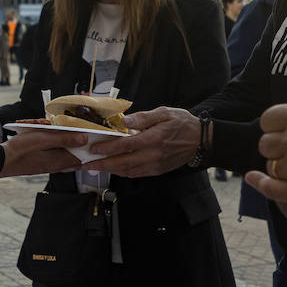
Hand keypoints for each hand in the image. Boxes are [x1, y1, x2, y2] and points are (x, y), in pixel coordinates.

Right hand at [0, 128, 84, 177]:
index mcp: (59, 160)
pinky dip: (62, 152)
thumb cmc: (20, 150)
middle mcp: (56, 166)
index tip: (96, 137)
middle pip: (76, 158)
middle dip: (83, 149)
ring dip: (72, 150)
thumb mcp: (43, 139)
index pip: (82, 156)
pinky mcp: (42, 165)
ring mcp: (48, 167)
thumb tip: (83, 138)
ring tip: (75, 138)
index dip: (90, 147)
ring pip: (67, 159)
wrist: (1, 161)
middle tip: (88, 137)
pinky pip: (57, 159)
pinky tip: (58, 145)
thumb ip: (64, 138)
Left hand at [81, 107, 197, 176]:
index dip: (107, 148)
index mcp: (154, 139)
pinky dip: (122, 172)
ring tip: (94, 167)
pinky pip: (136, 174)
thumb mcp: (164, 112)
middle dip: (102, 164)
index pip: (125, 145)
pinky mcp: (157, 171)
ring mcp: (155, 165)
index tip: (93, 149)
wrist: (201, 140)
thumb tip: (124, 120)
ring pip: (127, 171)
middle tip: (86, 164)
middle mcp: (153, 155)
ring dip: (109, 170)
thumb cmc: (182, 123)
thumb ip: (143, 117)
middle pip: (122, 163)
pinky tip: (113, 169)